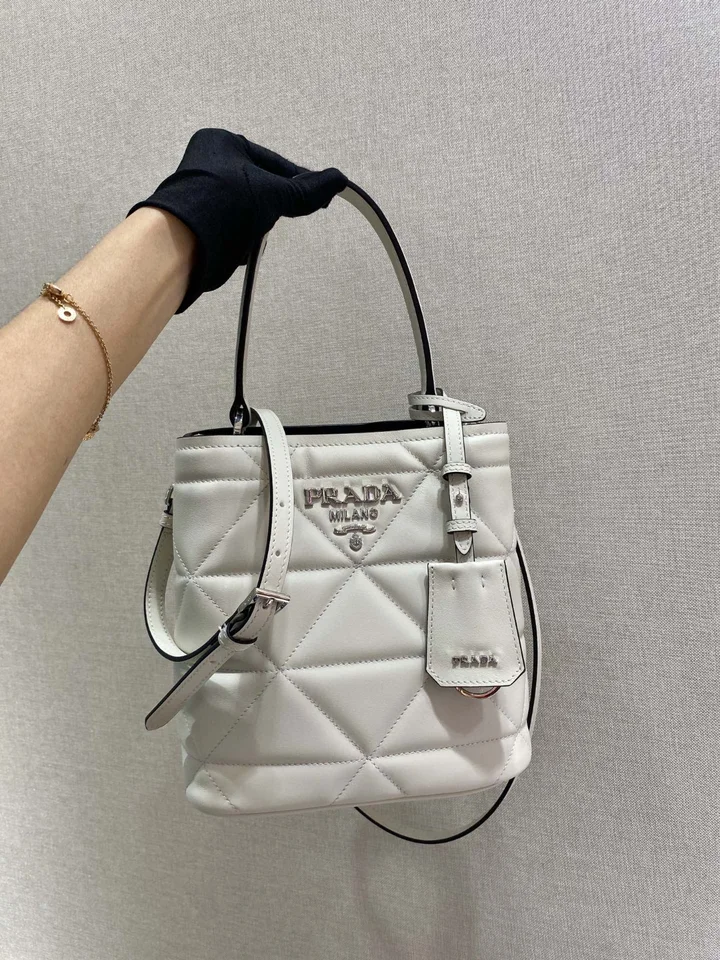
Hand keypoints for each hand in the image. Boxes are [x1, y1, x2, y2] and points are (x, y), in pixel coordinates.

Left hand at [126, 129, 347, 312]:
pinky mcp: (197, 223)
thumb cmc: (226, 203)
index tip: (315, 200)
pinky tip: (235, 248)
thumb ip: (306, 190)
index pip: (272, 162)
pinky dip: (238, 240)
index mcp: (221, 142)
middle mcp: (206, 163)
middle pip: (259, 189)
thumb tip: (339, 179)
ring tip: (247, 236)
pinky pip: (230, 229)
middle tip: (271, 220)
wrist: (181, 242)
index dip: (295, 182)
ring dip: (253, 228)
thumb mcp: (274, 194)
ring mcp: (199, 194)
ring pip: (246, 212)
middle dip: (268, 210)